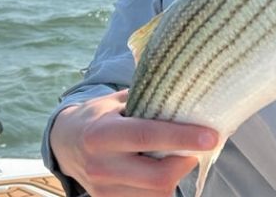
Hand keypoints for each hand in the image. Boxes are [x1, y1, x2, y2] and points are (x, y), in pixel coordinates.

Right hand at [49, 90, 218, 196]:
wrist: (65, 143)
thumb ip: (147, 99)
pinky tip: (159, 170)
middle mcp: (102, 165)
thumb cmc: (100, 116)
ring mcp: (104, 189)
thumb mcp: (117, 101)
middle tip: (196, 146)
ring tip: (174, 156)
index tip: (210, 136)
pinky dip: (161, 188)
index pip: (148, 136)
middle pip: (158, 176)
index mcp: (102, 133)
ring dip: (175, 176)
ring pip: (157, 193)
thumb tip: (187, 89)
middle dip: (185, 162)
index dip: (182, 137)